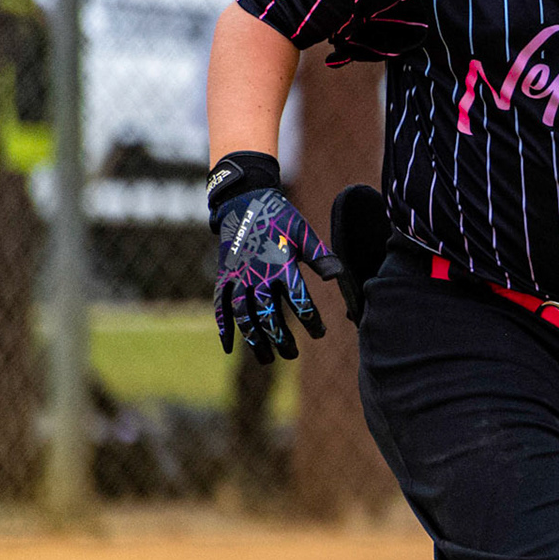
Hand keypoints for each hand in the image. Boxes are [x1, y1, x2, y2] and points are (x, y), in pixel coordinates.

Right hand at [208, 155, 341, 362]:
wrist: (244, 201)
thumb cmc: (280, 218)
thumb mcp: (303, 232)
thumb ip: (320, 255)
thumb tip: (338, 276)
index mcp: (281, 264)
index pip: (299, 299)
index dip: (310, 319)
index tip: (320, 333)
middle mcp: (257, 274)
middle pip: (268, 314)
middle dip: (281, 337)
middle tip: (292, 354)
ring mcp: (237, 277)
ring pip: (244, 315)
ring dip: (254, 339)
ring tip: (267, 359)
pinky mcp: (223, 276)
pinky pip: (220, 305)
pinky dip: (223, 327)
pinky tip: (229, 349)